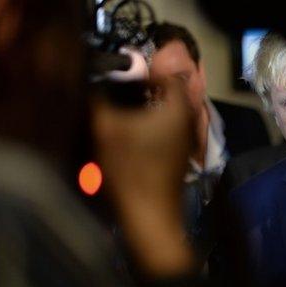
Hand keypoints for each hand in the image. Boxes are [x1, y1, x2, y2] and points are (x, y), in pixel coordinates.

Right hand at [92, 79, 196, 277]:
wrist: (149, 215)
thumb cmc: (131, 168)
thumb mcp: (107, 129)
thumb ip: (101, 99)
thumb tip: (96, 82)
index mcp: (177, 109)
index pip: (169, 76)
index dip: (148, 71)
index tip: (125, 75)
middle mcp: (189, 122)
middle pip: (170, 95)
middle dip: (146, 90)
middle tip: (121, 91)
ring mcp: (187, 142)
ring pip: (169, 114)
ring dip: (148, 109)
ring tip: (122, 112)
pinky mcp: (181, 157)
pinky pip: (168, 131)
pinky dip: (152, 127)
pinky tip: (132, 135)